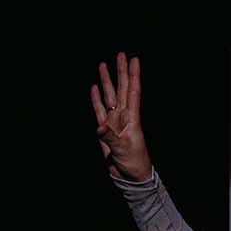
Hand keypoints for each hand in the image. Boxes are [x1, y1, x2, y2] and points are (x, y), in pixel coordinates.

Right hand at [90, 51, 152, 181]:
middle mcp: (123, 116)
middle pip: (121, 89)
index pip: (133, 92)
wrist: (129, 176)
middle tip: (121, 54)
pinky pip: (99, 110)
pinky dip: (96, 98)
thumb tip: (99, 126)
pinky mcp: (104, 130)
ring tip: (103, 64)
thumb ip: (110, 137)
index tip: (134, 59)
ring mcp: (113, 122)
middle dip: (120, 71)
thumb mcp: (123, 150)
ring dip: (107, 81)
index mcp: (132, 118)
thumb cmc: (133, 163)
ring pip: (109, 96)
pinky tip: (96, 87)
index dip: (133, 76)